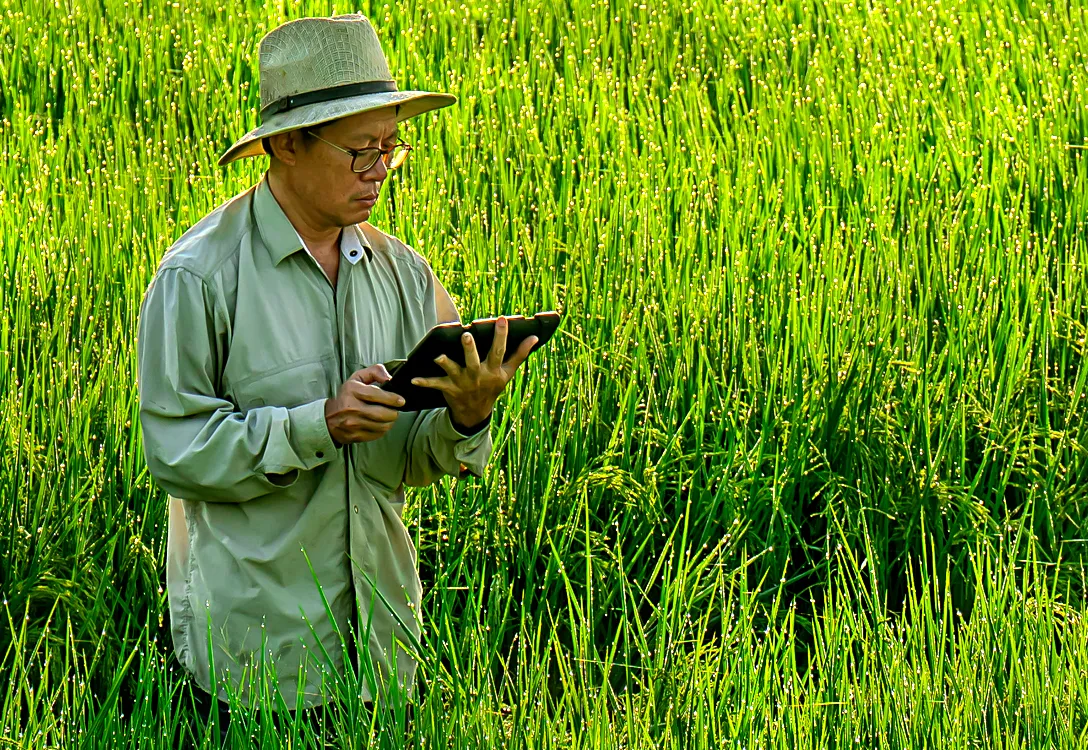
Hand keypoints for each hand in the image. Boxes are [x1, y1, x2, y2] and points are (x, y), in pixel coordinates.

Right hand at [324, 364, 405, 445]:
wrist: (329, 418)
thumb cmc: (348, 395)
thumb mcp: (358, 378)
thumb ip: (375, 371)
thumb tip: (389, 378)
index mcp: (352, 390)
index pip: (376, 395)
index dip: (392, 398)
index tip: (401, 401)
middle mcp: (351, 408)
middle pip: (382, 414)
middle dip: (394, 412)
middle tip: (395, 409)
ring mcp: (353, 424)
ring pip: (382, 426)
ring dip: (390, 421)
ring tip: (388, 416)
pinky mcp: (355, 436)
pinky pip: (377, 434)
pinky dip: (383, 429)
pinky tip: (380, 423)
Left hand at [410, 316, 538, 426]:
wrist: (476, 413)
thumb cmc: (492, 387)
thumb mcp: (507, 373)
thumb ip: (520, 354)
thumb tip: (534, 337)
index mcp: (493, 371)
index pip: (499, 351)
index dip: (501, 335)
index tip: (502, 319)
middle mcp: (478, 376)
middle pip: (474, 361)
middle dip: (470, 349)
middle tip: (467, 335)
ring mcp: (463, 383)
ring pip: (454, 371)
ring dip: (446, 364)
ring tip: (438, 356)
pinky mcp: (449, 389)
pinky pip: (435, 385)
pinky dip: (424, 382)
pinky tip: (413, 379)